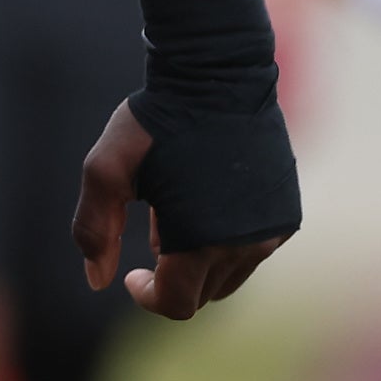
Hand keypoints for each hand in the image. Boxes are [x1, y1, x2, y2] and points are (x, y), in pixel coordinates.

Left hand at [72, 101, 286, 320]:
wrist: (219, 76)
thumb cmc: (155, 121)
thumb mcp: (105, 169)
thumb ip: (93, 230)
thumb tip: (97, 281)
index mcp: (200, 239)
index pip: (176, 304)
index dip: (148, 297)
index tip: (132, 273)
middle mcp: (244, 243)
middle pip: (202, 294)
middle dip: (172, 276)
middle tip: (156, 228)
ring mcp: (272, 231)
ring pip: (229, 276)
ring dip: (199, 261)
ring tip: (180, 211)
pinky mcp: (287, 215)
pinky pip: (253, 252)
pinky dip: (227, 243)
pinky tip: (208, 200)